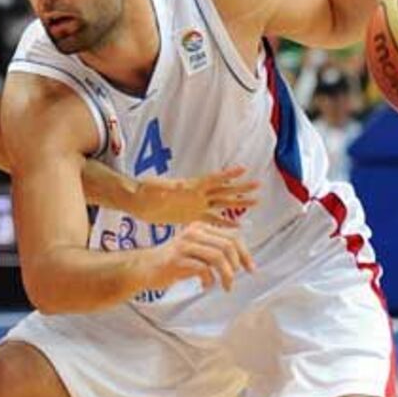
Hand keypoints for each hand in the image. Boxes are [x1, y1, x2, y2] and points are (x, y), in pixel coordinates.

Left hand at [131, 166, 259, 228]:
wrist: (139, 201)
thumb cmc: (144, 191)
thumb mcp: (153, 187)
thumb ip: (162, 187)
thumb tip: (168, 186)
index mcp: (190, 185)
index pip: (213, 179)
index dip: (228, 175)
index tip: (244, 169)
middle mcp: (197, 194)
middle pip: (223, 190)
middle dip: (241, 188)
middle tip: (259, 186)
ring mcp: (196, 204)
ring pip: (222, 204)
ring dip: (238, 203)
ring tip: (256, 201)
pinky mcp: (192, 216)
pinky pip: (212, 219)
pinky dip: (224, 223)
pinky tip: (236, 227)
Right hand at [142, 223, 255, 291]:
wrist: (145, 267)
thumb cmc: (174, 261)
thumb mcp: (196, 249)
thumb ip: (215, 249)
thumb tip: (242, 260)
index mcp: (201, 227)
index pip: (232, 236)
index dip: (245, 253)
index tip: (250, 269)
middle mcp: (193, 232)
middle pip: (228, 245)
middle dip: (237, 264)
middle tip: (235, 279)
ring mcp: (185, 245)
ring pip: (218, 256)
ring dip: (227, 275)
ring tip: (226, 286)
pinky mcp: (177, 260)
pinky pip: (203, 269)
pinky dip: (209, 280)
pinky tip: (206, 286)